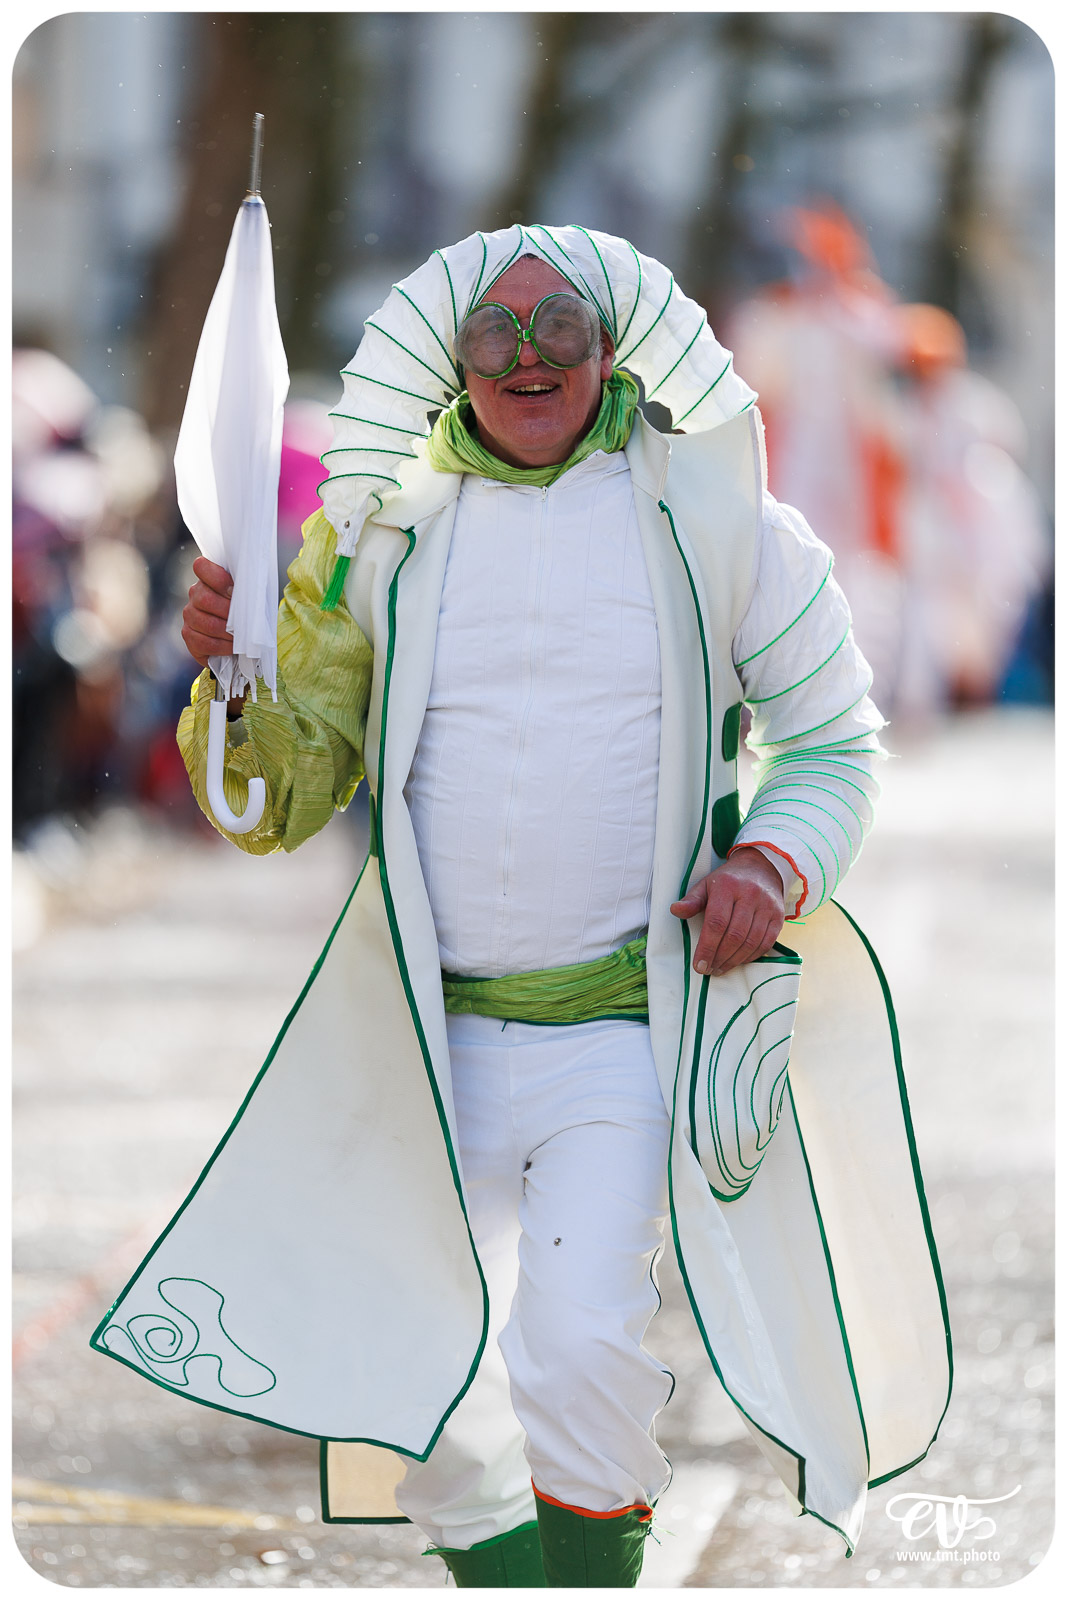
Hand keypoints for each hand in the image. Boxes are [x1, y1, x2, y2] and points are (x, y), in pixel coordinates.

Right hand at [182, 558, 247, 715]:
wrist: (244, 637)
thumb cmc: (249, 612)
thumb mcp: (251, 596)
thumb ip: (248, 590)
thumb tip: (251, 593)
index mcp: (208, 579)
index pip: (201, 567)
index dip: (217, 578)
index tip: (234, 591)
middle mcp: (194, 595)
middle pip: (205, 599)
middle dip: (228, 612)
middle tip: (244, 621)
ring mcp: (189, 615)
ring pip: (206, 623)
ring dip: (227, 633)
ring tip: (241, 637)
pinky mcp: (189, 636)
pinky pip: (202, 643)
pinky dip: (221, 647)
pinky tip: (232, 648)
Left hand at [670, 847, 785, 975]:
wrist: (761, 868)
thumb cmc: (728, 881)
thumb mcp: (706, 885)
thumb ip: (691, 900)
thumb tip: (675, 910)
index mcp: (727, 886)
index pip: (716, 922)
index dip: (707, 947)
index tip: (699, 964)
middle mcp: (750, 894)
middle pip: (734, 935)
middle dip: (719, 957)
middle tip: (708, 969)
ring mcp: (767, 905)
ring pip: (750, 942)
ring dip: (734, 960)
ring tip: (720, 968)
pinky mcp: (778, 916)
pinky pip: (766, 942)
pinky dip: (751, 956)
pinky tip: (738, 961)